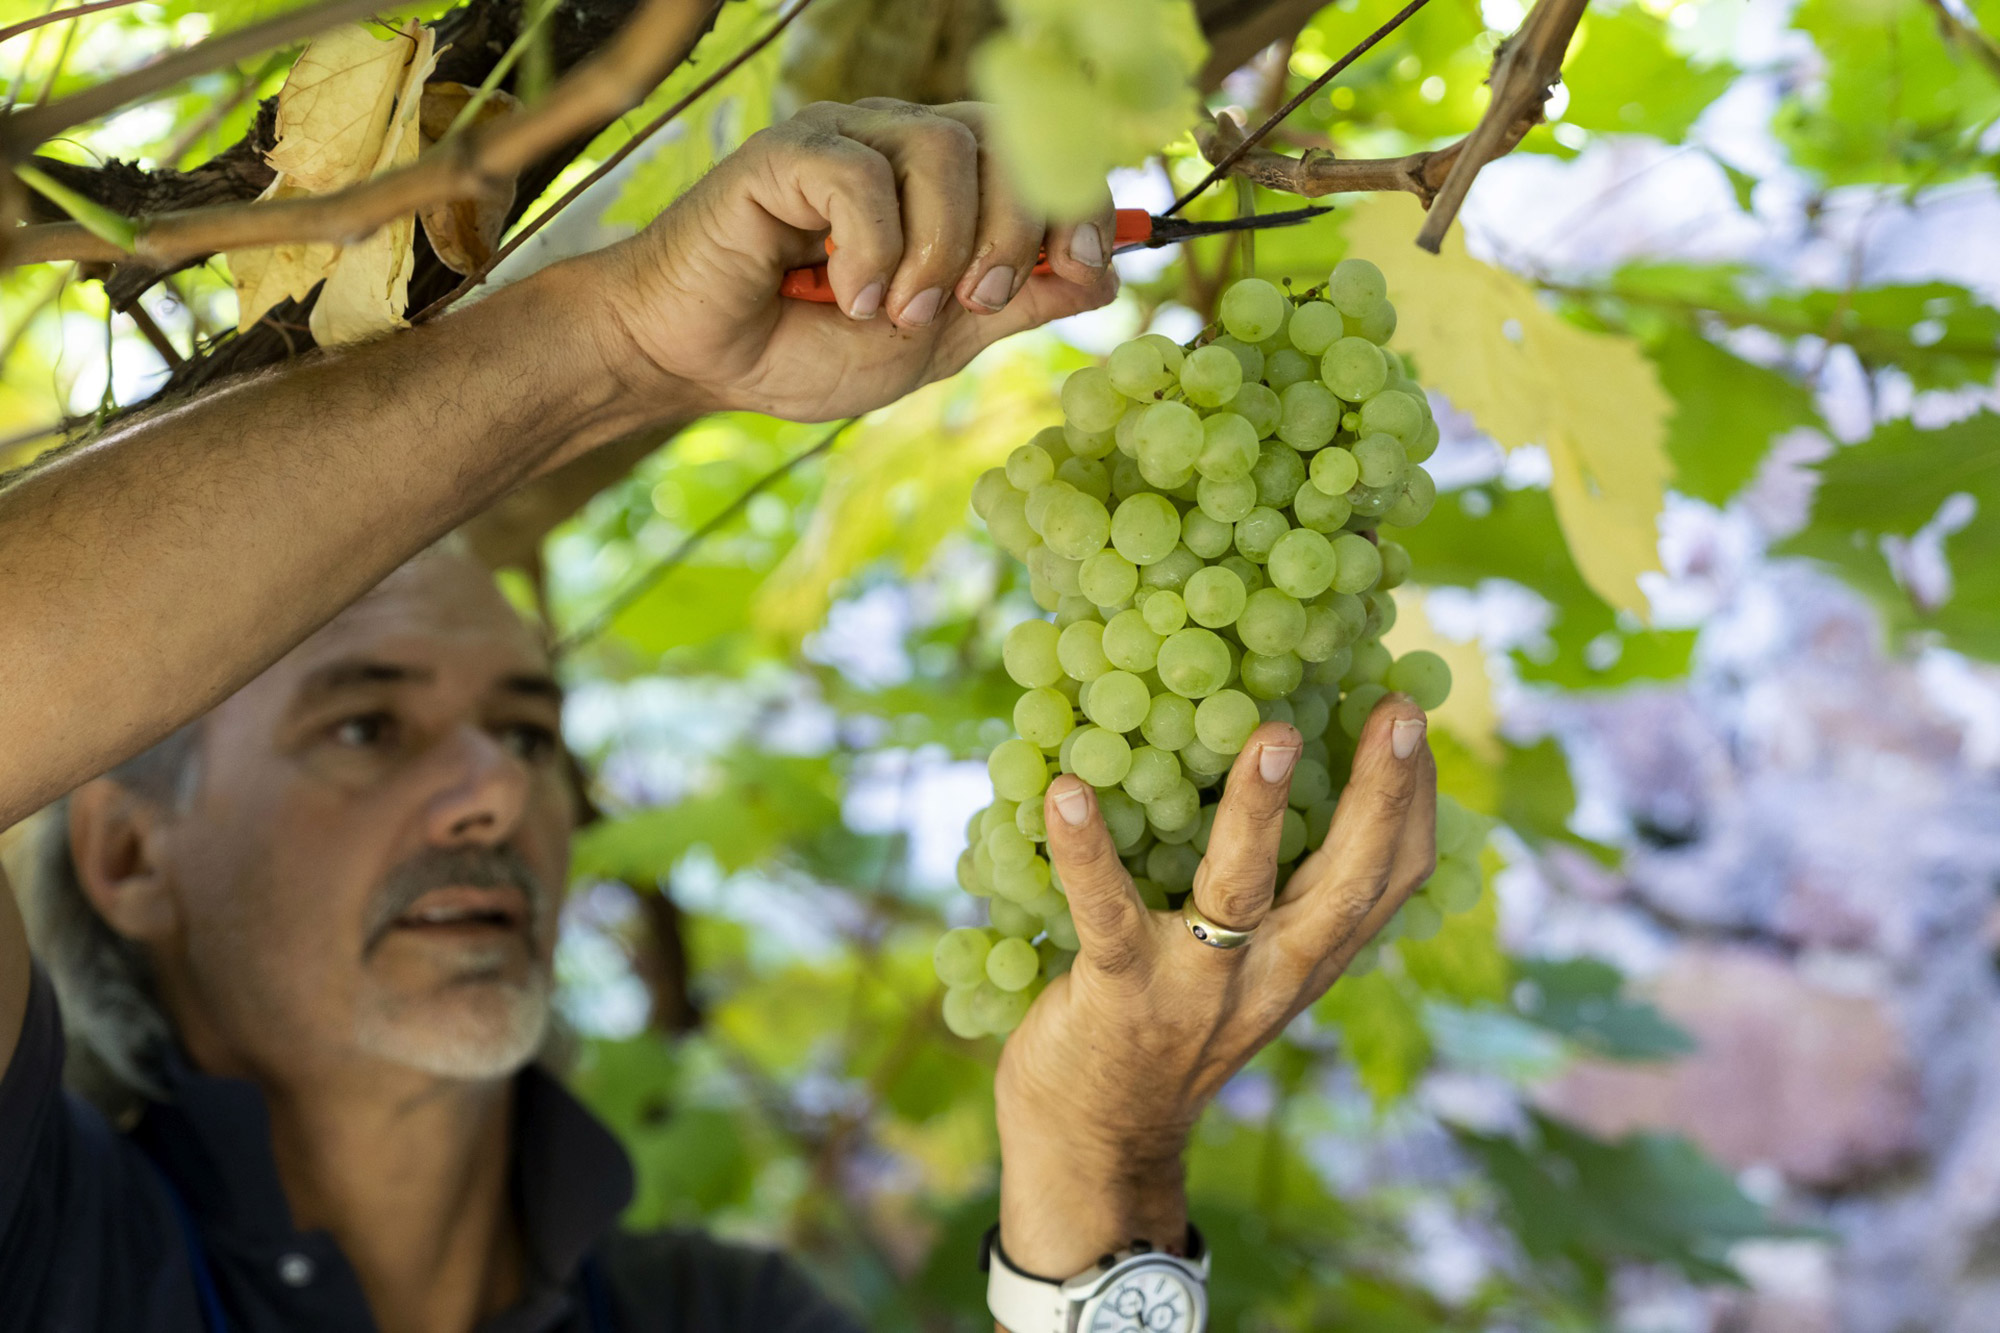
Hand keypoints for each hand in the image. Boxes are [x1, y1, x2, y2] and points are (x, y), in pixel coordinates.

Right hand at [582, 98, 1119, 422]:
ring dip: (937, 251)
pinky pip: (864, 178)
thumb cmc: (806, 347)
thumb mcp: (940, 342)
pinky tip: (844, 293)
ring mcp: (845, 139)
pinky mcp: (787, 152)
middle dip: (1010, 235)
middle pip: (1007, 144)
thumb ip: (1016, 304)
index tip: (1080, 265)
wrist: (700, 362)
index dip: (1079, 202)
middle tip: (969, 303)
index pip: (1043, 155)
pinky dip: (870, 251)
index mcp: (946, 181)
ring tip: (894, 311)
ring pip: (942, 153)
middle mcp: (900, 142)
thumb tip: (1106, 274)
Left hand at [993, 695, 1436, 1277]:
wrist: (1095, 1140)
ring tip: (1273, 737)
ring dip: (1259, 814)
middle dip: (1379, 796)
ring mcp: (1195, 986)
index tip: (1409, 714)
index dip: (1412, 800)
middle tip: (1396, 713)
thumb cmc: (1167, 1027)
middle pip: (1345, 884)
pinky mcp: (1117, 991)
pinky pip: (1105, 912)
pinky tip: (1066, 791)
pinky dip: (1086, 852)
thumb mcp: (1246, 969)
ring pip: (1240, 894)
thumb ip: (1275, 897)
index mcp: (1306, 959)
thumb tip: (1282, 771)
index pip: (1390, 881)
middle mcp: (1269, 973)